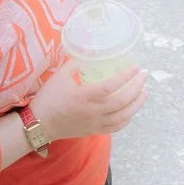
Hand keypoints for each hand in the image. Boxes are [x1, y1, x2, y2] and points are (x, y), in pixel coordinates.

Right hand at [27, 60, 146, 142]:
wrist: (39, 124)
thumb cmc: (48, 99)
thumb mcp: (59, 76)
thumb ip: (74, 64)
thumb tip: (87, 53)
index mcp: (85, 96)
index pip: (112, 86)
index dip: (126, 77)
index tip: (136, 68)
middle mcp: (94, 111)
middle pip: (123, 101)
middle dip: (138, 87)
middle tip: (145, 75)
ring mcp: (96, 123)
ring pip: (124, 116)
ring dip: (137, 104)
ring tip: (145, 92)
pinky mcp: (95, 130)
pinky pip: (117, 127)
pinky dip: (127, 118)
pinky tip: (132, 111)